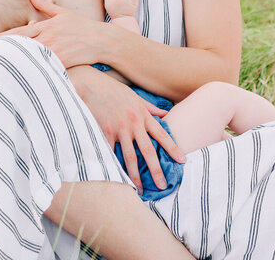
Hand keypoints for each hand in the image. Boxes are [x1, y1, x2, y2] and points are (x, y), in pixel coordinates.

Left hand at [0, 0, 108, 67]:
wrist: (102, 40)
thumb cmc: (82, 26)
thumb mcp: (62, 12)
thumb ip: (44, 4)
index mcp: (46, 25)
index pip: (20, 32)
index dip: (3, 37)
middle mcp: (49, 37)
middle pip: (22, 45)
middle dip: (5, 51)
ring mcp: (56, 50)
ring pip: (31, 57)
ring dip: (16, 62)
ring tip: (0, 67)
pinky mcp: (63, 61)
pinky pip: (45, 68)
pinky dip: (34, 71)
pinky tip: (23, 77)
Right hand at [70, 67, 185, 192]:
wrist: (92, 84)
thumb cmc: (114, 90)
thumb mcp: (136, 97)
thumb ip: (151, 108)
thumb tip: (166, 113)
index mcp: (143, 116)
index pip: (162, 135)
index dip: (173, 148)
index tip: (182, 161)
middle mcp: (133, 124)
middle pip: (147, 151)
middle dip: (156, 170)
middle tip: (162, 186)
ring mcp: (119, 129)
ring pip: (129, 157)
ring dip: (134, 175)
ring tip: (138, 189)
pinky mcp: (105, 132)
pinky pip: (111, 152)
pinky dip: (113, 165)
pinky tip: (116, 177)